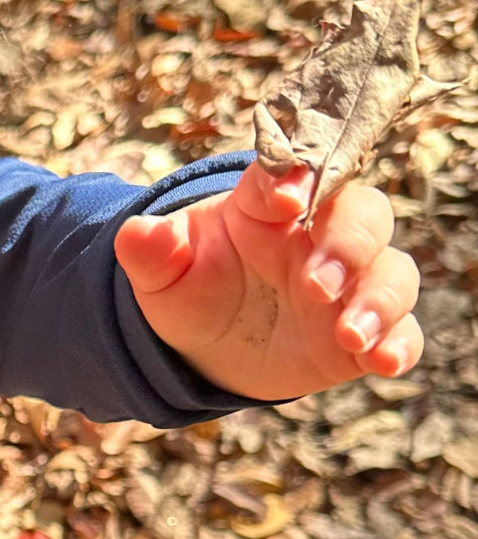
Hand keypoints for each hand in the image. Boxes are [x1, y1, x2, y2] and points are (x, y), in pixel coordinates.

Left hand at [113, 163, 422, 401]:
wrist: (208, 348)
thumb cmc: (190, 291)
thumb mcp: (162, 276)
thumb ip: (151, 252)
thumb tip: (134, 232)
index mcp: (266, 207)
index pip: (288, 175)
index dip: (292, 178)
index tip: (284, 201)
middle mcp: (318, 237)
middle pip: (361, 216)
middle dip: (347, 246)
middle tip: (314, 286)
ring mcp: (350, 283)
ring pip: (392, 272)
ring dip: (379, 299)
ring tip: (349, 334)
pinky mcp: (368, 329)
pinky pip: (403, 330)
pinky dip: (400, 343)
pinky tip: (384, 362)